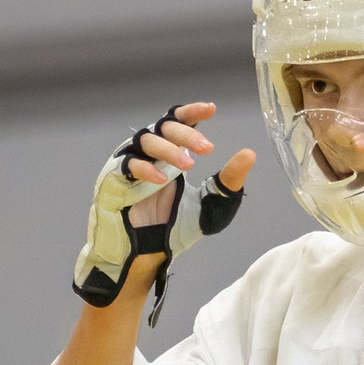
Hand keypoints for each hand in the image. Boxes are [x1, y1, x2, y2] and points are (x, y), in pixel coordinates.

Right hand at [72, 101, 255, 310]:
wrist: (150, 254)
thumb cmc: (175, 228)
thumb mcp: (213, 205)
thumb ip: (229, 182)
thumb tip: (249, 154)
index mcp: (172, 153)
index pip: (179, 122)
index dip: (193, 112)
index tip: (212, 109)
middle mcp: (151, 153)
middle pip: (165, 126)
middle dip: (187, 134)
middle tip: (207, 149)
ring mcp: (130, 163)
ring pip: (146, 140)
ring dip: (168, 149)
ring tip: (189, 166)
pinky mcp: (114, 179)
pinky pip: (127, 164)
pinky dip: (145, 169)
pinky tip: (162, 180)